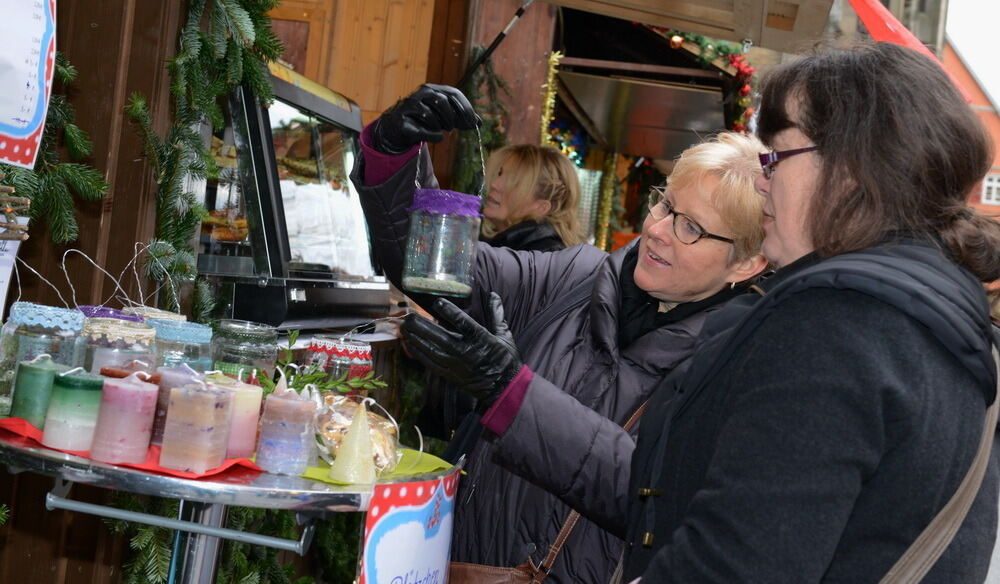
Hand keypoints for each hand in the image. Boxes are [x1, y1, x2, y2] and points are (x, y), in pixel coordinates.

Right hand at [371, 84, 480, 153]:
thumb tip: (479, 123)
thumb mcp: (445, 117)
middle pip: (442, 101)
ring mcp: (409, 106)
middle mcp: (420, 94)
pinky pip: (421, 130)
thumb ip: (461, 118)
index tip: (474, 123)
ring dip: (440, 125)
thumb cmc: (425, 120)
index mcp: (433, 89)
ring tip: (441, 130)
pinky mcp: (402, 122)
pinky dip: (432, 135)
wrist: (399, 128)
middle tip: (453, 128)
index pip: (453, 93)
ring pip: (430, 114)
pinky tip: (437, 137)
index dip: (465, 108)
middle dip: (452, 117)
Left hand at [401, 292, 520, 407]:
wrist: (503, 388)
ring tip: (404, 327)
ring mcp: (456, 364)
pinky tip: (409, 344)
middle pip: (440, 336)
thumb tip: (492, 294)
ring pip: (432, 350)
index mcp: (481, 339)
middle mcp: (466, 351)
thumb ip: (496, 314)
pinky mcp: (450, 375)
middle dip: (422, 326)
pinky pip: (431, 364)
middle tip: (409, 315)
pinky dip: (419, 354)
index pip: (463, 322)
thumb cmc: (505, 360)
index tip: (437, 302)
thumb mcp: (504, 335)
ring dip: (416, 338)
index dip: (449, 312)